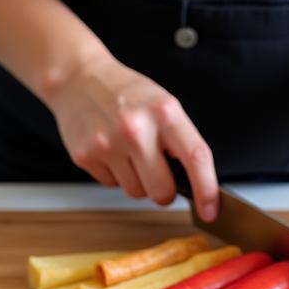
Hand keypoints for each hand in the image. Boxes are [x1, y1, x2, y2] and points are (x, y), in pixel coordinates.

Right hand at [46, 51, 218, 219]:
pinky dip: (115, 174)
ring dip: (137, 180)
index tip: (210, 210)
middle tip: (157, 171)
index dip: (207, 190)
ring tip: (128, 151)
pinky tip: (110, 150)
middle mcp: (136, 128)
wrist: (78, 78)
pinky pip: (112, 185)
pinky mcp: (86, 156)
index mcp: (164, 112)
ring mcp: (108, 143)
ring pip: (137, 193)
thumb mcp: (163, 105)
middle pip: (163, 192)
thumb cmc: (126, 94)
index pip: (196, 158)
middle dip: (164, 190)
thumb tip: (196, 183)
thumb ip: (180, 140)